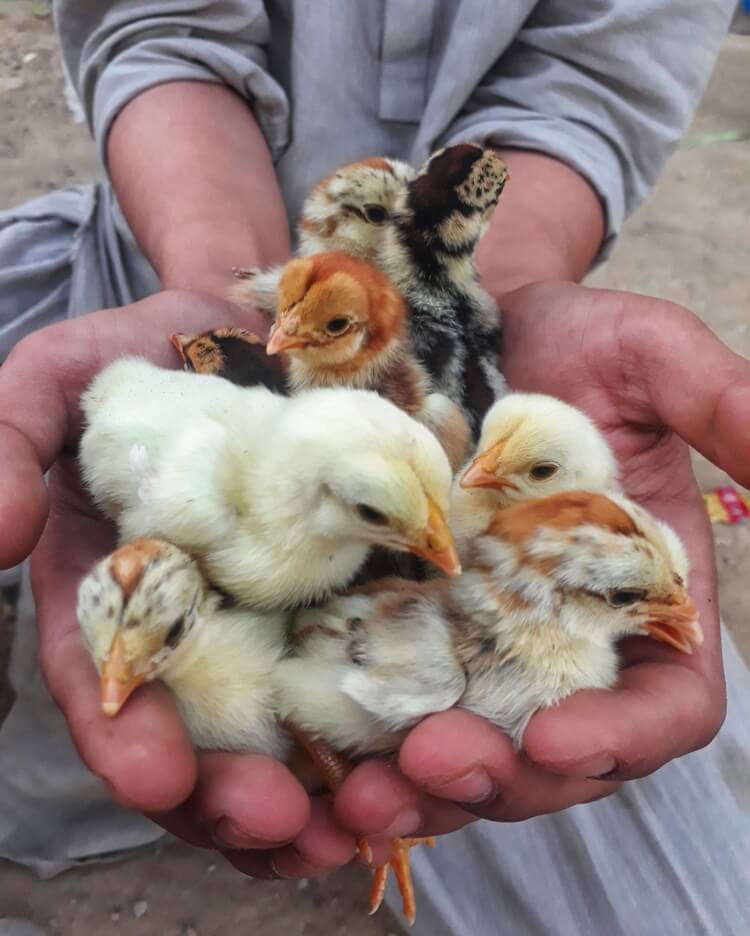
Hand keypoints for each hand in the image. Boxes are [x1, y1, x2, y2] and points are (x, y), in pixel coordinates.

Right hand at [0, 291, 356, 878]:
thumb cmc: (143, 349)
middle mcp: (193, 622)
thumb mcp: (56, 381)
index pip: (104, 683)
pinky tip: (410, 762)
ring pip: (285, 727)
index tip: (154, 778)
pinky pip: (365, 668)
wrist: (246, 318)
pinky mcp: (349, 587)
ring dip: (315, 790)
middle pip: (201, 732)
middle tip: (278, 825)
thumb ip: (6, 445)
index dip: (122, 737)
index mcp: (112, 593)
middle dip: (230, 793)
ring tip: (352, 827)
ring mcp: (274, 611)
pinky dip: (381, 722)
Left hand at [333, 281, 749, 843]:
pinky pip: (397, 704)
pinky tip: (324, 759)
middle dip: (507, 777)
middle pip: (559, 753)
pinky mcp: (411, 623)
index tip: (560, 736)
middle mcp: (568, 637)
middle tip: (435, 763)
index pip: (669, 705)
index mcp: (646, 597)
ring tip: (365, 794)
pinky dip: (366, 744)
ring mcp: (485, 638)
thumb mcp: (653, 356)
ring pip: (474, 748)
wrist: (472, 321)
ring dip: (426, 787)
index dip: (628, 738)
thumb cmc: (573, 341)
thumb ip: (724, 404)